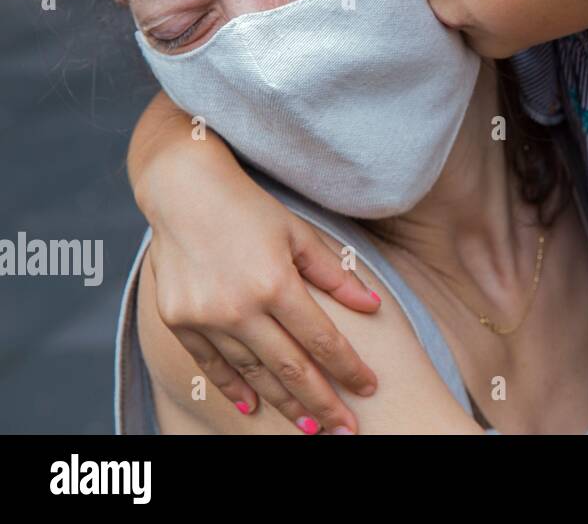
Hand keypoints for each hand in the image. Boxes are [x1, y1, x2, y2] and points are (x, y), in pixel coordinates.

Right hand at [142, 152, 381, 433]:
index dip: (348, 368)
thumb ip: (334, 275)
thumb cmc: (249, 209)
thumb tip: (373, 306)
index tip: (368, 388)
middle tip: (346, 430)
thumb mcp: (299, 233)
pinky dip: (233, 388)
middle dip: (322, 402)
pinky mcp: (179, 321)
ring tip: (310, 425)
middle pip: (290, 368)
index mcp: (275, 283)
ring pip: (253, 374)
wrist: (183, 191)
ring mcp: (206, 317)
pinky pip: (212, 366)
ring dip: (283, 403)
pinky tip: (252, 408)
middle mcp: (240, 307)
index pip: (321, 340)